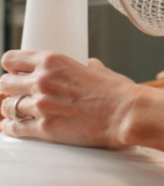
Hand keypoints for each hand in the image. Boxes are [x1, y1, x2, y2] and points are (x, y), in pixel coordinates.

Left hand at [0, 50, 138, 148]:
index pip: (11, 60)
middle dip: (11, 89)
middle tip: (19, 93)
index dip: (12, 67)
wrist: (126, 114)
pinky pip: (14, 128)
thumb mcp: (100, 72)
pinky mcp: (44, 128)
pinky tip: (15, 126)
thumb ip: (89, 68)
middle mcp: (42, 81)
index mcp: (53, 61)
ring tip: (19, 111)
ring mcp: (40, 105)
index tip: (15, 73)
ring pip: (7, 107)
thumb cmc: (118, 92)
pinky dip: (12, 127)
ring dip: (12, 109)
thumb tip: (90, 65)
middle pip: (4, 83)